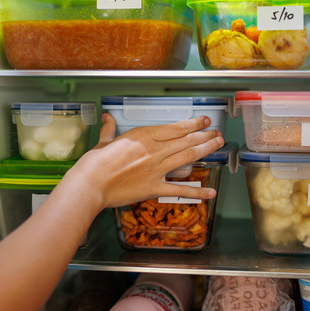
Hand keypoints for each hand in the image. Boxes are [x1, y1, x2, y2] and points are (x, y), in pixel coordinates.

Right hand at [64, 113, 223, 209]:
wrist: (91, 183)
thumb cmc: (95, 163)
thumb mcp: (104, 142)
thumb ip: (110, 130)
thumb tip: (107, 118)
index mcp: (143, 136)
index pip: (175, 128)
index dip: (193, 124)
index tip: (204, 122)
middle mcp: (154, 150)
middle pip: (185, 140)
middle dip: (204, 136)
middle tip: (217, 134)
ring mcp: (156, 169)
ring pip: (187, 156)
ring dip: (205, 150)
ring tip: (218, 146)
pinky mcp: (154, 188)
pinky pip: (179, 190)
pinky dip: (197, 192)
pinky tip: (210, 192)